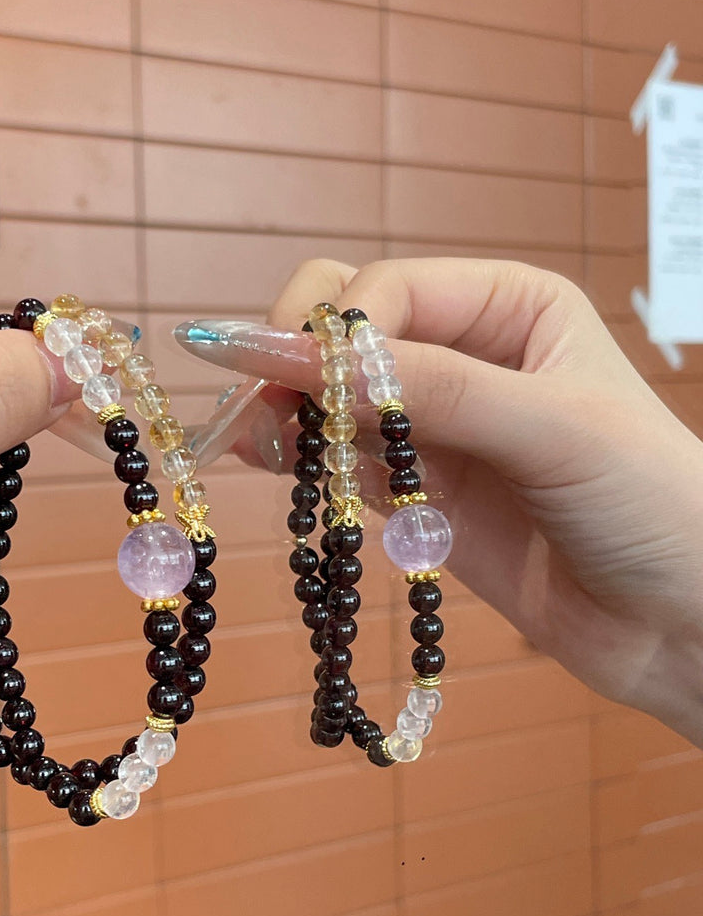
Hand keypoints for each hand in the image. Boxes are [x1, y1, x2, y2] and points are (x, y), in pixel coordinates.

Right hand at [176, 256, 702, 745]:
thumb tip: (303, 360)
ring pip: (330, 394)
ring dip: (286, 410)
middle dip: (295, 358)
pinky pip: (339, 459)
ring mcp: (437, 425)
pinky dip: (299, 459)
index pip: (388, 290)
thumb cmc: (654, 504)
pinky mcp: (417, 492)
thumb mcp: (554, 429)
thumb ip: (432, 391)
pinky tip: (268, 462)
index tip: (284, 379)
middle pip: (345, 329)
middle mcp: (467, 353)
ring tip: (255, 443)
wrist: (683, 625)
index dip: (332, 332)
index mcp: (511, 306)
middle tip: (258, 409)